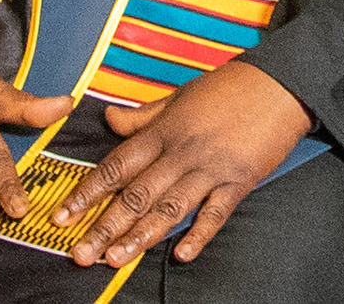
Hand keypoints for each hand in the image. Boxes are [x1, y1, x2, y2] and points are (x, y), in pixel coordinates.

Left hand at [64, 60, 309, 267]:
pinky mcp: (239, 181)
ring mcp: (210, 168)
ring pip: (168, 208)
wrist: (281, 83)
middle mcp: (181, 152)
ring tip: (115, 260)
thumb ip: (142, 115)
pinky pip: (215, 213)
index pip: (116, 166)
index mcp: (163, 131)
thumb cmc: (228, 87)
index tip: (62, 217)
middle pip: (136, 195)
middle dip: (104, 227)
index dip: (87, 193)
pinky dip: (198, 234)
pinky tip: (180, 254)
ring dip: (140, 236)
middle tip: (80, 254)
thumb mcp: (180, 95)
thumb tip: (108, 119)